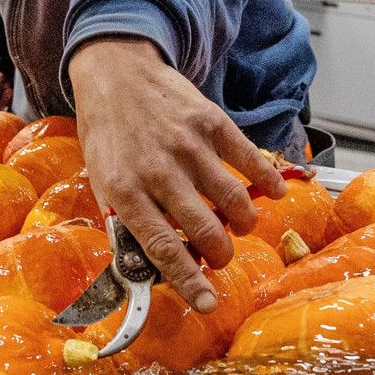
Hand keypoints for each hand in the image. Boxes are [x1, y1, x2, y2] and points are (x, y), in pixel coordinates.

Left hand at [65, 37, 282, 313]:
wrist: (115, 71)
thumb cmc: (108, 133)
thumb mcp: (101, 179)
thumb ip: (125, 220)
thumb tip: (147, 266)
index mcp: (124, 190)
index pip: (162, 247)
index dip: (188, 280)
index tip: (206, 303)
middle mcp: (158, 169)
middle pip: (204, 228)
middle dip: (220, 253)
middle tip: (221, 255)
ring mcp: (187, 144)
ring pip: (232, 199)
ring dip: (242, 222)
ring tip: (239, 226)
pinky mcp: (210, 122)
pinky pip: (248, 158)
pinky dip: (266, 181)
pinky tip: (273, 194)